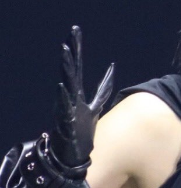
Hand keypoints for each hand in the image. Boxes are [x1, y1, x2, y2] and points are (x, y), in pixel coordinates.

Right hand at [50, 26, 113, 173]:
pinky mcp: (66, 121)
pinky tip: (63, 85)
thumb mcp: (94, 107)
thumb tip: (111, 72)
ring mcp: (67, 108)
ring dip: (67, 68)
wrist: (71, 156)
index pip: (77, 67)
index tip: (76, 32)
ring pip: (67, 84)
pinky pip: (64, 107)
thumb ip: (101, 90)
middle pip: (72, 70)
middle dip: (73, 50)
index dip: (77, 50)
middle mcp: (69, 97)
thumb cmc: (80, 131)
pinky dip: (63, 97)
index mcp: (76, 94)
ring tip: (67, 51)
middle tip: (73, 32)